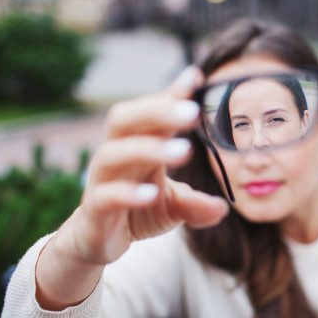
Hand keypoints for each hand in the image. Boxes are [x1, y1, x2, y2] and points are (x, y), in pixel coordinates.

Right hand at [36, 67, 227, 309]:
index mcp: (139, 145)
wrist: (98, 241)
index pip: (153, 113)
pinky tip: (151, 193)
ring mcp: (102, 180)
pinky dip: (128, 193)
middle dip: (157, 111)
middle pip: (125, 120)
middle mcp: (117, 155)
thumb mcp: (173, 205)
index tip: (196, 77)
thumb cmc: (138, 210)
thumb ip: (196, 203)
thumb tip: (223, 207)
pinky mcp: (94, 209)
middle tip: (192, 112)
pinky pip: (105, 195)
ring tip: (183, 152)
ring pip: (113, 154)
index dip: (172, 94)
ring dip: (148, 149)